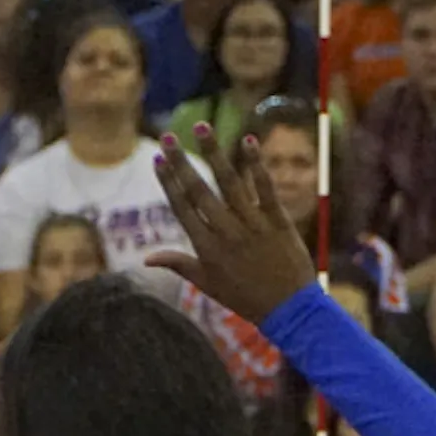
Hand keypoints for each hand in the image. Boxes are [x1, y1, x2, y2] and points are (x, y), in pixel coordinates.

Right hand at [147, 128, 314, 323]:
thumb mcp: (207, 285)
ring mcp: (252, 224)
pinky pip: (264, 187)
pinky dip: (256, 164)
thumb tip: (146, 259)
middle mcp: (226, 232)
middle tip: (168, 137)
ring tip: (202, 126)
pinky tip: (248, 140)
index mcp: (206, 247)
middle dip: (181, 161)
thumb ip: (178, 265)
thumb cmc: (245, 298)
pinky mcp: (277, 219)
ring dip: (213, 152)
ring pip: (229, 182)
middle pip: (199, 190)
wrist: (289, 309)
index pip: (182, 207)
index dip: (168, 182)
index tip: (158, 160)